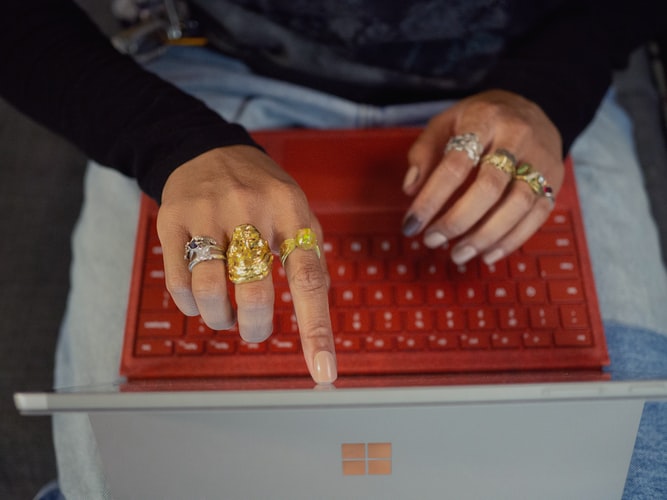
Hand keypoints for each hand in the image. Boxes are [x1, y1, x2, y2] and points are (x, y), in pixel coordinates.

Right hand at [157, 145, 336, 383]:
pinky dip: (191, 305)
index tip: (323, 371)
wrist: (207, 149)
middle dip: (256, 327)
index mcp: (290, 209)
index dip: (316, 329)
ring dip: (220, 319)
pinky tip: (200, 298)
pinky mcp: (172, 220)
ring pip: (209, 292)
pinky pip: (179, 283)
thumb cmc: (261, 190)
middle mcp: (249, 208)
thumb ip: (309, 253)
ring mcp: (207, 213)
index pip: (308, 277)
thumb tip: (317, 308)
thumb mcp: (297, 208)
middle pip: (254, 292)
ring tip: (226, 315)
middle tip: (255, 329)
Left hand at [402, 90, 563, 264]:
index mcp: (484, 120)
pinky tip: (487, 254)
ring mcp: (541, 159)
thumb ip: (424, 152)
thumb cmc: (480, 120)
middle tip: (432, 240)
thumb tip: (411, 189)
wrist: (533, 106)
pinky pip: (537, 215)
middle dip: (458, 221)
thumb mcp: (446, 122)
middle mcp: (517, 137)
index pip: (455, 164)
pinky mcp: (555, 180)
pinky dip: (511, 240)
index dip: (431, 198)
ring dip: (485, 236)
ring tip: (458, 254)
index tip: (411, 224)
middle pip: (490, 187)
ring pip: (518, 204)